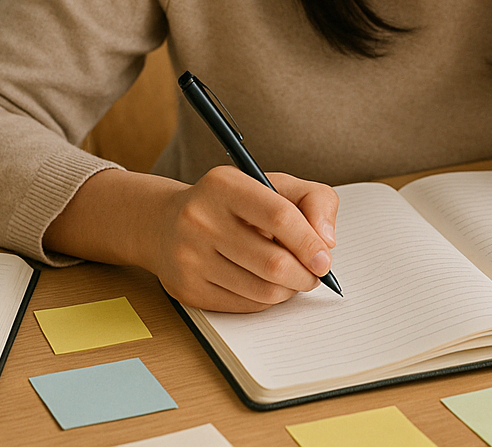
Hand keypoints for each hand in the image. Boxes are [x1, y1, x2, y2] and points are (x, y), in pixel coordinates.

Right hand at [150, 167, 338, 312]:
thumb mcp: (273, 185)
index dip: (309, 242)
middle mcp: (200, 219)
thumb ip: (314, 200)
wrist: (165, 223)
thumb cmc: (232, 204)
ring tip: (292, 278)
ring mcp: (189, 257)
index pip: (279, 216)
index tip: (324, 259)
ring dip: (289, 290)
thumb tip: (326, 242)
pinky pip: (244, 306)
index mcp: (224, 185)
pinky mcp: (187, 289)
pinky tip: (265, 285)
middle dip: (305, 275)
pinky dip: (265, 300)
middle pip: (273, 262)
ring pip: (262, 291)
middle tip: (314, 274)